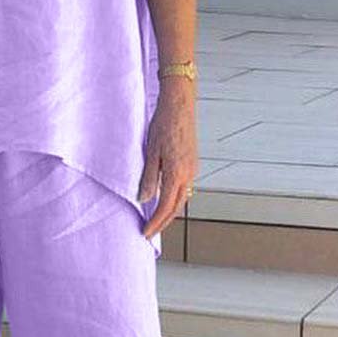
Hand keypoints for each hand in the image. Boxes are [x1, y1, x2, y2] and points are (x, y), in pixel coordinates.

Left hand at [137, 83, 197, 238]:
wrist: (180, 104)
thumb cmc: (163, 123)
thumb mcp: (151, 152)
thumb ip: (149, 178)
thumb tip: (145, 199)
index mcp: (177, 173)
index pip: (165, 207)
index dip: (155, 223)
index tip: (145, 233)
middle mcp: (189, 174)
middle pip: (176, 207)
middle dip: (163, 222)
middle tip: (149, 232)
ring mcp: (193, 168)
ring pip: (182, 198)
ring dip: (169, 211)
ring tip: (155, 220)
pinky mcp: (192, 162)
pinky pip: (184, 187)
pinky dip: (174, 198)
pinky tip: (165, 198)